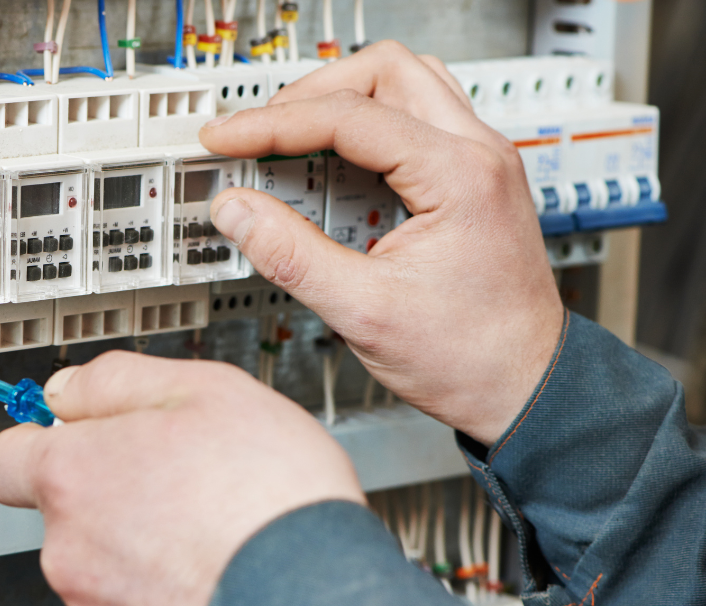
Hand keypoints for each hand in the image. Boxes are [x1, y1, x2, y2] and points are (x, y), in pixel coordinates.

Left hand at [0, 352, 362, 605]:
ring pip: (103, 568)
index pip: (7, 458)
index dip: (41, 442)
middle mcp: (70, 550)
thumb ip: (117, 381)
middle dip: (112, 495)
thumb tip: (69, 389)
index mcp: (74, 476)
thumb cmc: (270, 497)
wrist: (317, 605)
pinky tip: (217, 579)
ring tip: (211, 532)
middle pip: (67, 513)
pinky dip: (168, 600)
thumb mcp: (203, 389)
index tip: (72, 438)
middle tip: (180, 481)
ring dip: (142, 549)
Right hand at [200, 41, 564, 446]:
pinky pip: (412, 122)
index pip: (349, 116)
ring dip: (341, 103)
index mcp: (459, 176)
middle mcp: (478, 153)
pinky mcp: (469, 179)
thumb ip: (290, 254)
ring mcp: (479, 162)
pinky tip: (332, 173)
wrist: (525, 387)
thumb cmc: (473, 357)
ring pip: (403, 84)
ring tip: (291, 146)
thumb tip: (237, 211)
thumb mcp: (363, 311)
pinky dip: (364, 131)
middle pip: (384, 70)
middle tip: (260, 134)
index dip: (273, 124)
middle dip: (310, 95)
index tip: (227, 139)